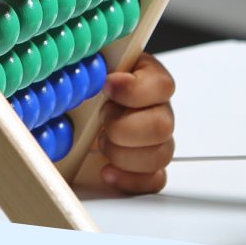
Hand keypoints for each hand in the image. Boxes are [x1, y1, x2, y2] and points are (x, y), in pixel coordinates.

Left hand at [95, 51, 175, 193]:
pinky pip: (154, 180)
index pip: (161, 85)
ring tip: (100, 143)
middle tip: (101, 121)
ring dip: (123, 154)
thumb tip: (87, 68)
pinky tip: (106, 170)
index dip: (134, 89)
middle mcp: (159, 111)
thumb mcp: (91, 67)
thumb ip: (94, 64)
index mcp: (149, 80)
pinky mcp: (151, 167)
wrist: (84, 113)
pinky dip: (128, 179)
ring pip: (160, 156)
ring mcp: (158, 141)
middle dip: (124, 127)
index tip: (107, 87)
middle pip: (162, 127)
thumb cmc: (91, 88)